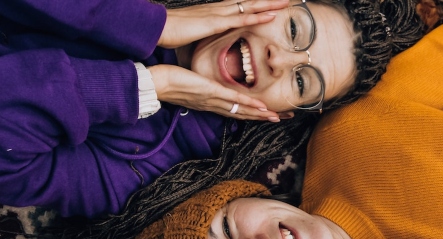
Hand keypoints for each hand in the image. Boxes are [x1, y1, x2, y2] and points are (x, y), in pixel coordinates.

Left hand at [148, 64, 289, 120]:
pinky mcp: (211, 91)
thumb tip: (209, 88)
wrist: (157, 84)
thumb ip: (203, 90)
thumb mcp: (191, 88)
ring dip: (260, 114)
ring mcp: (214, 100)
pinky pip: (233, 99)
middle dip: (263, 117)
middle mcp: (215, 106)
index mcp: (211, 105)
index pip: (236, 112)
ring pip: (241, 109)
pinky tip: (260, 107)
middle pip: (243, 114)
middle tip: (282, 118)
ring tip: (276, 116)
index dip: (253, 115)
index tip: (269, 115)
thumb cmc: (171, 83)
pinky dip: (248, 104)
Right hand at [158, 0, 288, 48]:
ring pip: (249, 7)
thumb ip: (202, 30)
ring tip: (286, 1)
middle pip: (248, 2)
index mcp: (214, 12)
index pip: (240, 6)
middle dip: (267, 0)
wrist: (156, 27)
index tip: (270, 3)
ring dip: (268, 4)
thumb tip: (205, 33)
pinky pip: (241, 19)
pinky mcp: (215, 23)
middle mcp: (218, 9)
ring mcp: (218, 14)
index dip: (255, 4)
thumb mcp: (191, 30)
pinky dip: (257, 17)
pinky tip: (270, 15)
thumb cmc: (170, 30)